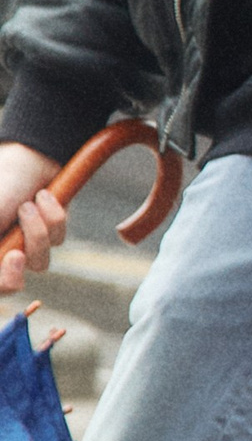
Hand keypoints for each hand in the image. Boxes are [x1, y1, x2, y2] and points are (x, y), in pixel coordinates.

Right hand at [0, 144, 66, 294]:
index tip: (12, 258)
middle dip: (14, 265)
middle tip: (18, 254)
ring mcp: (26, 244)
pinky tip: (44, 195)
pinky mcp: (51, 232)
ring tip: (29, 203)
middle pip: (11, 284)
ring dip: (37, 231)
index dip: (2, 281)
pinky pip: (58, 238)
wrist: (28, 156)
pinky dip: (53, 216)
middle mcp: (3, 250)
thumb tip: (1, 257)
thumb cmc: (3, 183)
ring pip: (40, 261)